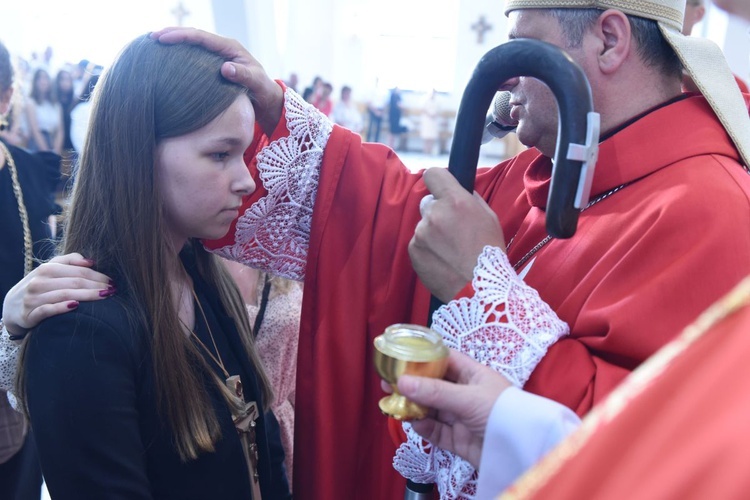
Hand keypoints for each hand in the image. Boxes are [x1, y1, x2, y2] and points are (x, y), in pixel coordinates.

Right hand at [2, 253, 113, 336]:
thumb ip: (69, 261)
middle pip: (74, 282)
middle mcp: (39, 281)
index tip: (112, 281)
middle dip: (97, 285)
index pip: (78, 270)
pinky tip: (76, 306)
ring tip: (105, 296)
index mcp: (46, 269)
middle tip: (113, 290)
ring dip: (87, 295)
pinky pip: (47, 310)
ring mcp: (33, 298)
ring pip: (65, 294)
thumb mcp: (50, 270)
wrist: (13, 307)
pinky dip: (62, 307)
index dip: (97, 275)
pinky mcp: (29, 314)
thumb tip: (90, 260)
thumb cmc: (39, 286)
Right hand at [150, 27, 283, 134]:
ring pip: (192, 45)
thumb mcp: (256, 84)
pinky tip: (167, 60)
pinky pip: (194, 56)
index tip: (163, 38)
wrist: (267, 98)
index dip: (181, 36)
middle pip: (193, 36)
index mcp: (230, 48)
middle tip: (151, 37)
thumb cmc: (263, 91)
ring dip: (174, 42)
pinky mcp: (213, 66)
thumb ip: (243, 76)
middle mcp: (222, 48)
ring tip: (153, 44)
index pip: (201, 38)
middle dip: (172, 34)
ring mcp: (217, 56)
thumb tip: (225, 68)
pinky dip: (180, 55)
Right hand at [394, 350, 511, 468]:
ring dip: (413, 406)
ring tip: (393, 402)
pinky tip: (413, 421)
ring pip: (431, 408)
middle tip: (388, 382)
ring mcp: (461, 417)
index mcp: (473, 375)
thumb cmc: (503, 412)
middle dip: (412, 384)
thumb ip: (435, 392)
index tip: (401, 357)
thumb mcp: (468, 398)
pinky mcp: (458, 439)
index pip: (445, 360)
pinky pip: (435, 430)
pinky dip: (423, 426)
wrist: (522, 452)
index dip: (424, 357)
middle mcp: (466, 393)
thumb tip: (402, 382)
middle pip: (433, 385)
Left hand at [409, 168, 504, 301]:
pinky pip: (418, 243)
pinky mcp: (413, 251)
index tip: (441, 188)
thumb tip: (458, 189)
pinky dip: (427, 250)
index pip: (433, 174)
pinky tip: (443, 261)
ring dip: (433, 233)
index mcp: (455, 201)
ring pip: (424, 225)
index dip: (438, 181)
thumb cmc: (489, 253)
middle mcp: (434, 214)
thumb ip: (470, 199)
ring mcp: (421, 233)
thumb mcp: (489, 217)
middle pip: (427, 202)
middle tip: (452, 229)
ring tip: (451, 251)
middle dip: (437, 211)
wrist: (479, 290)